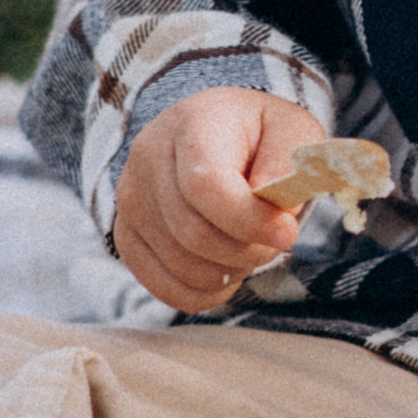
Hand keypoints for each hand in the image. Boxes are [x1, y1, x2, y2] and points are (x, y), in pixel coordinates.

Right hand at [113, 90, 327, 314]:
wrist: (211, 132)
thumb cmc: (257, 135)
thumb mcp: (290, 129)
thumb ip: (290, 162)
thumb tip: (278, 204)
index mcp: (191, 124)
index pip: (205, 186)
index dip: (248, 220)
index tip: (287, 231)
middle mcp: (148, 160)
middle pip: (195, 233)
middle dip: (248, 250)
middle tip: (275, 241)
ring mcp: (131, 202)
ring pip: (183, 267)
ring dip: (230, 272)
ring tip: (249, 246)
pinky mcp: (127, 236)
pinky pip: (165, 287)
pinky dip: (205, 292)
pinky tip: (226, 270)